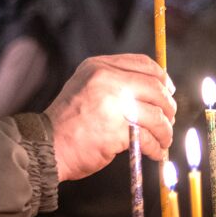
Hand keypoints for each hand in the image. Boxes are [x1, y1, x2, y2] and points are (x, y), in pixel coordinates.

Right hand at [45, 54, 175, 181]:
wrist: (47, 145)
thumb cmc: (66, 122)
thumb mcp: (85, 87)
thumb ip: (112, 83)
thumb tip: (152, 90)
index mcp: (99, 67)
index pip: (143, 64)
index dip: (162, 78)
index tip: (168, 91)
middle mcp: (107, 80)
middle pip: (155, 88)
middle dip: (168, 107)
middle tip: (169, 120)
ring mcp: (113, 104)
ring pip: (156, 115)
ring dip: (165, 131)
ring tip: (163, 140)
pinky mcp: (117, 130)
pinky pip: (148, 137)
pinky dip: (156, 147)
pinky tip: (155, 152)